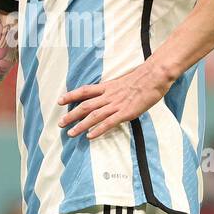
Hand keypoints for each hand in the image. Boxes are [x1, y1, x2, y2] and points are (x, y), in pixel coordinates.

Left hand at [57, 60, 173, 139]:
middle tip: (60, 123)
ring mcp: (116, 105)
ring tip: (71, 133)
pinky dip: (98, 130)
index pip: (85, 91)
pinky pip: (108, 123)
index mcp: (107, 87)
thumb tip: (110, 94)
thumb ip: (115, 89)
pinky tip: (90, 136)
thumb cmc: (142, 79)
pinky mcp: (125, 113)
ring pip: (94, 116)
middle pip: (85, 106)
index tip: (60, 101)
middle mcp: (108, 96)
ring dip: (80, 125)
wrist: (153, 77)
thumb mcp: (123, 82)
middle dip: (71, 115)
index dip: (71, 95)